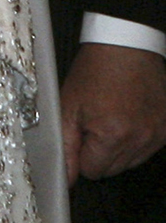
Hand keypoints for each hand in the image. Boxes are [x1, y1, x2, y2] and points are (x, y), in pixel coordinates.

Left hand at [60, 42, 165, 183]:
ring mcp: (157, 135)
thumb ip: (65, 145)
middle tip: (95, 120)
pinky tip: (129, 115)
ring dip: (119, 147)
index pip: (92, 171)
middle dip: (99, 152)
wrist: (125, 44)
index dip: (81, 152)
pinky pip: (147, 149)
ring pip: (131, 162)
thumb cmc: (96, 69)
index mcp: (112, 135)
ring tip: (112, 115)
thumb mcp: (68, 104)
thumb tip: (66, 178)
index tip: (80, 132)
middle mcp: (140, 139)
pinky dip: (137, 138)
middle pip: (113, 170)